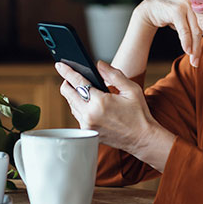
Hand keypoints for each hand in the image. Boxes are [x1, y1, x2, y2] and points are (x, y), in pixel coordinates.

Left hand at [55, 61, 174, 170]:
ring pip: (71, 105)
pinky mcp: (87, 133)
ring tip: (82, 89)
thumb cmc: (139, 114)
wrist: (142, 139)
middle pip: (68, 94)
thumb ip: (113, 74)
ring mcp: (87, 126)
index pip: (77, 82)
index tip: (60, 65)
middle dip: (67, 83)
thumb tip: (98, 64)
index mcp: (100, 102)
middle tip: (71, 76)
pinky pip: (77, 116)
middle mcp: (90, 115)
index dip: (67, 71)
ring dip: (74, 95)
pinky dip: (79, 107)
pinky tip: (88, 103)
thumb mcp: (131, 89)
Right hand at [136, 0, 202, 66]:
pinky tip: (187, 51)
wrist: (152, 8)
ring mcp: (187, 5)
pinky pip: (184, 29)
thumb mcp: (191, 23)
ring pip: (196, 30)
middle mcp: (197, 3)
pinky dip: (186, 41)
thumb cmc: (175, 16)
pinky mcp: (176, 9)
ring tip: (195, 60)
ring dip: (196, 47)